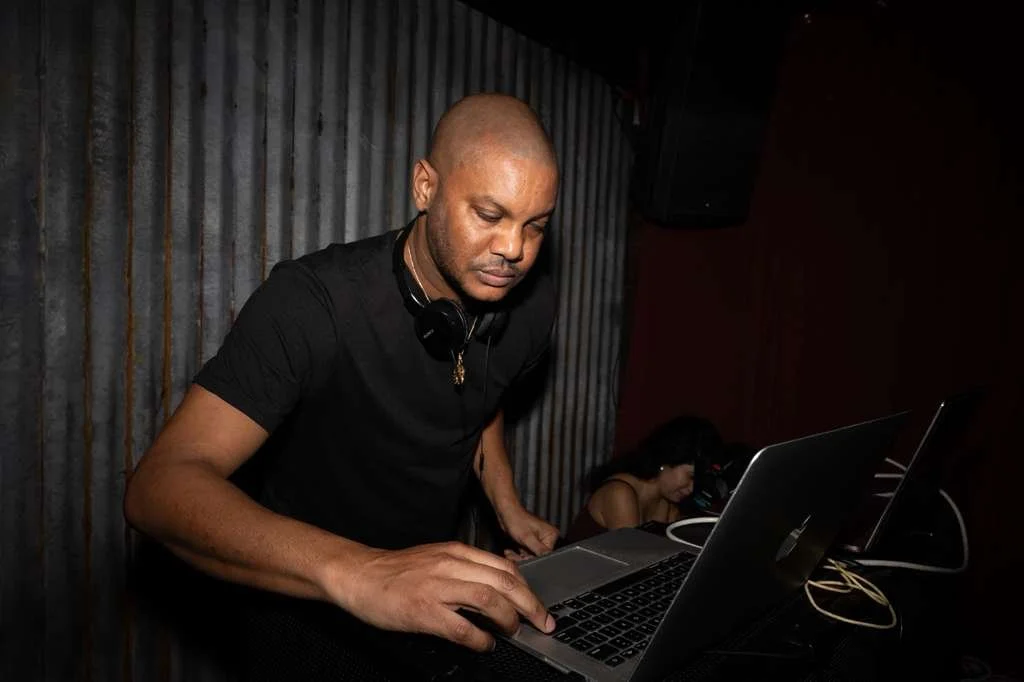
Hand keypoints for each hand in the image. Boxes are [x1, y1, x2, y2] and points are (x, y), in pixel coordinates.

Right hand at [332, 541, 554, 651]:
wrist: (359, 574)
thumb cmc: (396, 571)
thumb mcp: (436, 558)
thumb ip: (464, 569)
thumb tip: (496, 591)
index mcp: (456, 551)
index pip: (504, 567)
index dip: (528, 588)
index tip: (538, 605)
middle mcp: (450, 564)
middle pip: (504, 582)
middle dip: (530, 605)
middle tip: (542, 622)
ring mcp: (437, 587)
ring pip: (488, 599)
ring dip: (508, 619)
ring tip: (514, 632)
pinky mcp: (424, 611)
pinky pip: (462, 627)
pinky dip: (480, 638)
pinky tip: (486, 645)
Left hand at [498, 505, 559, 559]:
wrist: (505, 513)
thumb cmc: (516, 520)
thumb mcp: (528, 537)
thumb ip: (539, 550)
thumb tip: (548, 559)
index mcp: (551, 534)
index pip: (547, 554)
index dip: (535, 558)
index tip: (524, 558)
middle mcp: (547, 538)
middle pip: (538, 557)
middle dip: (525, 558)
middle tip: (514, 556)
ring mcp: (538, 540)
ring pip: (530, 557)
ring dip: (519, 557)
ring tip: (510, 554)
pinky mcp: (530, 543)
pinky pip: (525, 554)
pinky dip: (517, 555)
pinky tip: (510, 552)